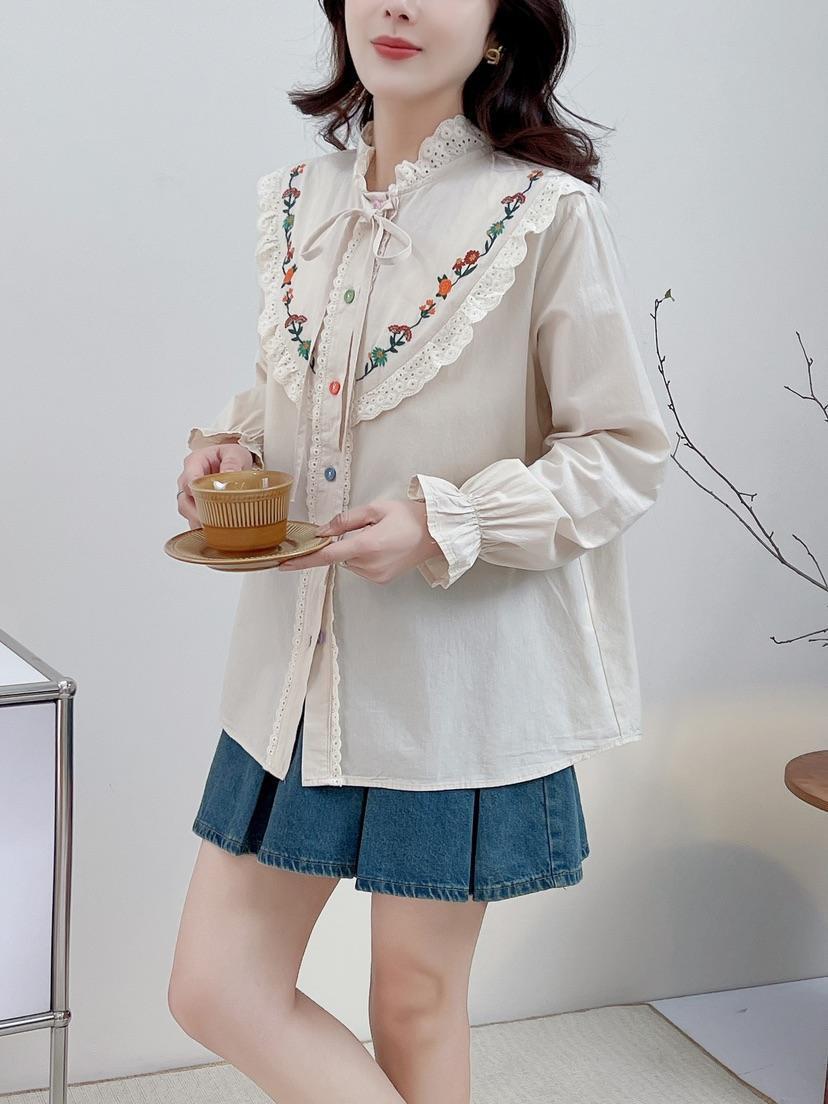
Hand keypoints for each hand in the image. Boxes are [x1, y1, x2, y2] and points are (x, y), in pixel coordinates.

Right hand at [177, 443, 257, 529]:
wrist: (234, 462)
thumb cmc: (231, 456)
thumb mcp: (236, 454)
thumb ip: (232, 462)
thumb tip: (228, 472)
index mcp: (195, 462)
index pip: (189, 479)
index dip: (195, 492)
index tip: (204, 501)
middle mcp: (188, 478)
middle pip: (183, 498)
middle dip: (195, 512)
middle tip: (209, 522)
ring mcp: (190, 493)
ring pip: (186, 510)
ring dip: (197, 520)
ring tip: (212, 529)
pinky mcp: (195, 504)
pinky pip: (193, 516)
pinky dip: (201, 524)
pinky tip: (212, 530)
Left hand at [277, 499, 443, 583]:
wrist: (437, 534)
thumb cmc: (409, 517)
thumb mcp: (375, 509)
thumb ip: (345, 520)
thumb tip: (322, 532)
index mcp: (365, 546)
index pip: (325, 556)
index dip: (303, 560)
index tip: (283, 564)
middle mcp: (368, 565)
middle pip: (340, 555)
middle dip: (346, 541)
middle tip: (370, 527)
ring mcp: (376, 575)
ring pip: (351, 561)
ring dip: (356, 550)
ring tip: (382, 537)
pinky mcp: (381, 580)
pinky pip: (362, 568)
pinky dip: (366, 557)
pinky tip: (384, 547)